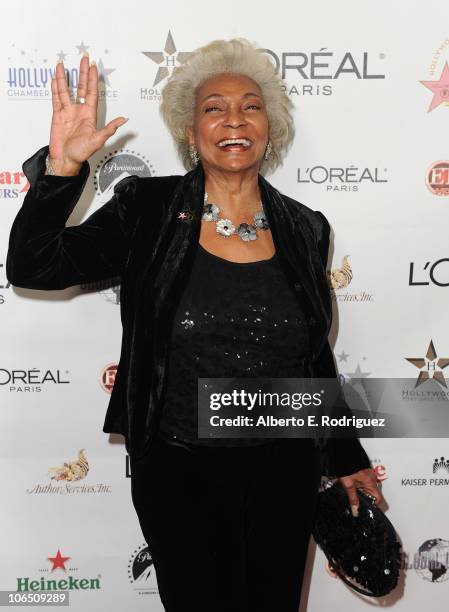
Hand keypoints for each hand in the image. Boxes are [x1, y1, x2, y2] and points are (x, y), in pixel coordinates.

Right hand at [48, 53, 128, 174]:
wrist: (66, 160)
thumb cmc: (82, 153)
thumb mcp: (98, 140)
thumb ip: (109, 128)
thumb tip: (124, 119)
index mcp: (90, 115)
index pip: (92, 92)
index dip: (93, 79)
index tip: (93, 66)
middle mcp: (79, 111)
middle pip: (81, 87)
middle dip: (82, 72)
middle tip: (84, 58)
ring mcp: (68, 112)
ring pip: (65, 90)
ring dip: (64, 77)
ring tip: (61, 64)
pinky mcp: (57, 116)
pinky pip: (56, 99)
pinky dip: (55, 88)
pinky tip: (54, 78)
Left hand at [338, 467, 384, 516]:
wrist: (345, 454)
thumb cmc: (347, 466)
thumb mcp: (348, 484)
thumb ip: (353, 498)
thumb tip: (356, 510)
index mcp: (371, 483)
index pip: (378, 500)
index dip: (372, 507)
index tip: (365, 510)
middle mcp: (372, 479)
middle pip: (371, 495)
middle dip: (362, 500)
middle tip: (354, 502)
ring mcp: (368, 476)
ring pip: (366, 489)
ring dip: (358, 493)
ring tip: (349, 492)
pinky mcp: (363, 473)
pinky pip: (362, 483)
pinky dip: (356, 487)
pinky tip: (348, 486)